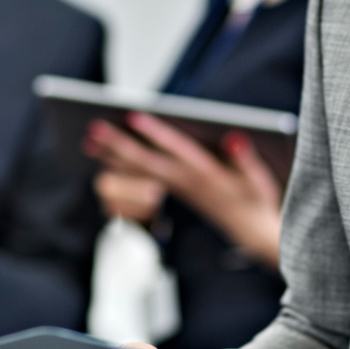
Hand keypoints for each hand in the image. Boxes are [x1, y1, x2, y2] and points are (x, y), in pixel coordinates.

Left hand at [85, 114, 281, 268]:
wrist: (255, 232)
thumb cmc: (257, 199)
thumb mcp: (259, 180)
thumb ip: (245, 159)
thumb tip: (234, 139)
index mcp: (207, 175)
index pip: (176, 150)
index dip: (156, 133)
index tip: (134, 116)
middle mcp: (187, 183)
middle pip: (147, 162)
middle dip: (120, 145)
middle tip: (94, 129)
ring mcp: (179, 190)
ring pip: (140, 173)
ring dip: (114, 158)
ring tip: (90, 142)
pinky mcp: (175, 194)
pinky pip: (143, 183)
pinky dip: (122, 172)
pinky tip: (106, 161)